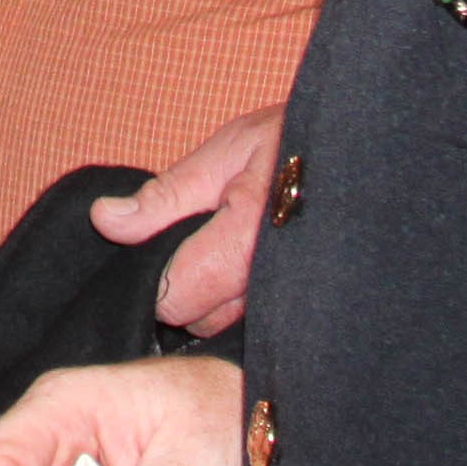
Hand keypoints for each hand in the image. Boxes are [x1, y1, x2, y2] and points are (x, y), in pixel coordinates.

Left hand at [87, 107, 282, 334]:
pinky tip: (244, 262)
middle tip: (197, 232)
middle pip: (197, 319)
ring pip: (224, 323)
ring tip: (223, 240)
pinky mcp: (303, 308)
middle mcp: (272, 290)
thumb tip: (105, 221)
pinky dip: (239, 296)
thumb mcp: (225, 152)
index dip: (155, 275)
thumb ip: (164, 197)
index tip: (162, 241)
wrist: (361, 149)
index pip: (173, 298)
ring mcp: (292, 305)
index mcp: (244, 247)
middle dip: (184, 283)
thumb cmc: (294, 142)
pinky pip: (253, 318)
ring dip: (212, 291)